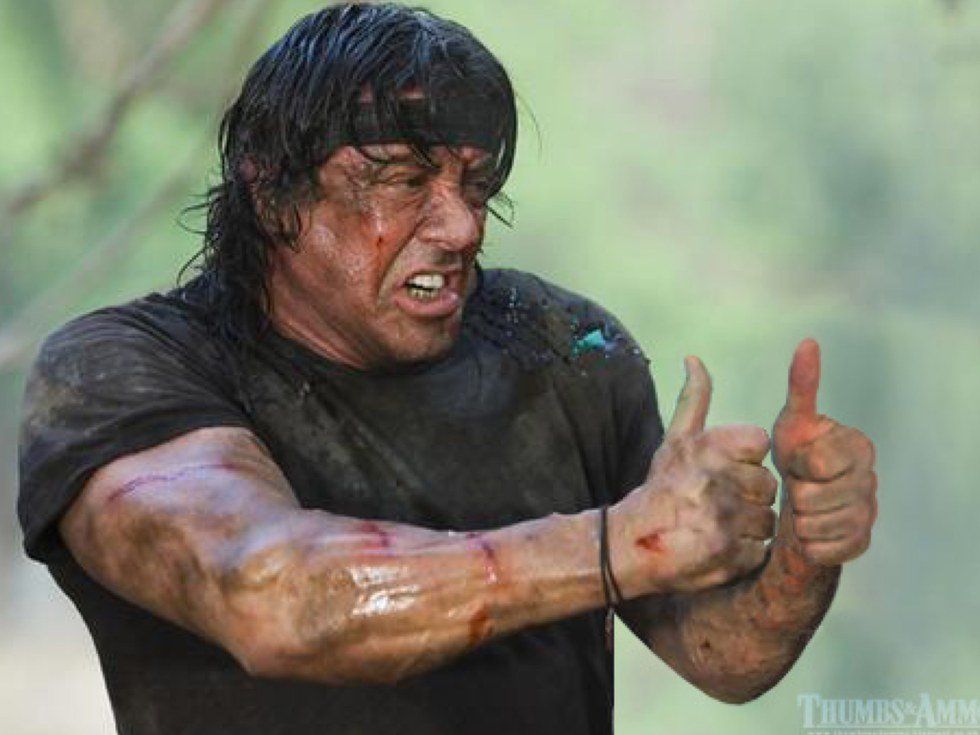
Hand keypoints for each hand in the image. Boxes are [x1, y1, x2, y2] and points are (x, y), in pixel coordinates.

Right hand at [611, 356, 777, 595]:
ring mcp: (728, 520)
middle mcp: (720, 480)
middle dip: (747, 494)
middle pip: (767, 483)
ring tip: (717, 526)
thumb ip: (694, 398)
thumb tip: (694, 358)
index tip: (720, 471)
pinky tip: (720, 547)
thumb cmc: (661, 489)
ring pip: (768, 517)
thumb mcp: (675, 439)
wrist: (633, 545)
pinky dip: (745, 551)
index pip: (759, 443)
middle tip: (715, 503)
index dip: (744, 459)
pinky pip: (762, 548)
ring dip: (748, 524)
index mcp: (712, 447)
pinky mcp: (734, 555)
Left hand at [772, 339, 877, 565]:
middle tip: (796, 487)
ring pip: (818, 524)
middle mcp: (871, 479)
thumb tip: (808, 342)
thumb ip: (801, 386)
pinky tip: (807, 531)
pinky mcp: (860, 543)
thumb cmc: (793, 457)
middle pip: (815, 495)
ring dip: (798, 519)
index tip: (795, 461)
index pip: (818, 462)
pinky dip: (807, 543)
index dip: (796, 464)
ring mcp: (869, 513)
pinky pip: (824, 549)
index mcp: (859, 446)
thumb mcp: (791, 423)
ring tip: (800, 508)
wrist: (795, 505)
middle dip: (795, 492)